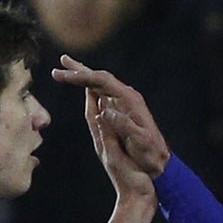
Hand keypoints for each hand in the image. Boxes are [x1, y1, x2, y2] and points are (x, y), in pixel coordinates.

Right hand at [51, 56, 169, 177]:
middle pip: (100, 77)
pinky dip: (89, 86)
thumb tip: (105, 111)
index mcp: (130, 100)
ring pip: (100, 83)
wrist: (161, 161)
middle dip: (79, 70)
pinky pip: (102, 92)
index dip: (83, 76)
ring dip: (82, 75)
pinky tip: (81, 84)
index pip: (102, 80)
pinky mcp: (121, 109)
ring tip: (65, 69)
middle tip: (61, 61)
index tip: (65, 76)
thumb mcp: (140, 141)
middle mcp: (126, 97)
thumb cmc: (151, 154)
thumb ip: (124, 125)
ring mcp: (124, 102)